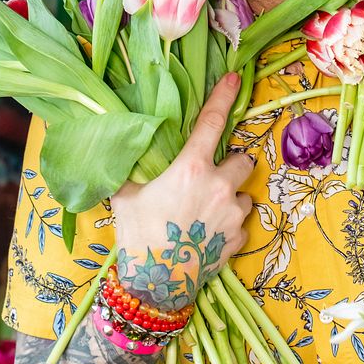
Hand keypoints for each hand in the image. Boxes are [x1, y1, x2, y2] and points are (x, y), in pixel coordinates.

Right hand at [111, 73, 253, 309]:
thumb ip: (131, 169)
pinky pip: (241, 222)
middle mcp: (219, 185)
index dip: (225, 96)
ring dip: (231, 196)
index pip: (213, 121)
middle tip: (209, 177)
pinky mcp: (239, 239)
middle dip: (229, 165)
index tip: (235, 77)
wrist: (155, 286)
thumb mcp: (126, 196)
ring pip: (244, 193)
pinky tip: (208, 234)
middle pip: (242, 160)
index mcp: (191, 168)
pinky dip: (230, 224)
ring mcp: (233, 214)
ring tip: (207, 210)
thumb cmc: (137, 235)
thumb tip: (118, 147)